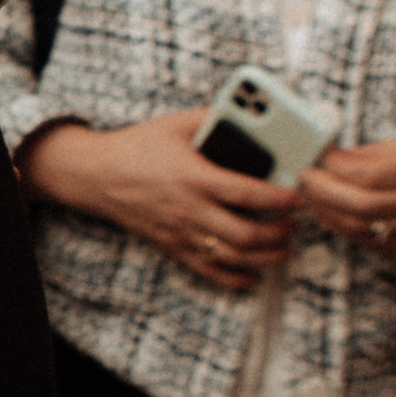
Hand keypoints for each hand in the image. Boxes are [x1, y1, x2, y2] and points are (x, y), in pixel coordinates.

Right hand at [21, 110, 297, 290]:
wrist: (96, 175)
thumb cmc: (138, 146)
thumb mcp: (176, 124)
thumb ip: (215, 120)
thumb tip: (253, 117)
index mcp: (193, 176)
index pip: (247, 193)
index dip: (280, 198)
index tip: (299, 197)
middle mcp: (189, 210)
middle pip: (245, 234)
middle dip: (279, 233)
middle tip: (294, 224)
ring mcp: (181, 232)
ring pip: (233, 257)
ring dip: (266, 257)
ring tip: (284, 248)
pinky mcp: (173, 246)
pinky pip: (208, 271)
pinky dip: (235, 278)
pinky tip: (253, 275)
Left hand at [299, 136, 395, 259]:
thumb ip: (360, 156)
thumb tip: (320, 158)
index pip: (368, 174)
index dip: (336, 166)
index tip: (318, 156)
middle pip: (360, 205)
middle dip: (324, 191)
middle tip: (306, 177)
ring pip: (358, 226)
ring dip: (326, 210)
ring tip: (311, 194)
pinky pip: (363, 239)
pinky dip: (338, 225)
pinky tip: (326, 211)